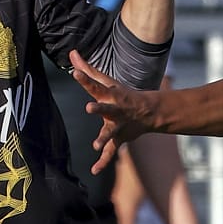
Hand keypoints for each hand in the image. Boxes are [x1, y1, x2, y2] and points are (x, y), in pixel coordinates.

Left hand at [71, 49, 156, 173]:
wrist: (150, 112)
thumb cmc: (122, 95)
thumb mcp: (106, 81)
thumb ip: (87, 69)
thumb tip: (71, 52)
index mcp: (110, 95)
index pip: (95, 85)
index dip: (85, 79)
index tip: (74, 73)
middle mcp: (114, 109)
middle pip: (105, 107)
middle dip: (98, 108)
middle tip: (88, 108)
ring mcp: (118, 125)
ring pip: (110, 132)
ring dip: (104, 138)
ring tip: (95, 145)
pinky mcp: (119, 138)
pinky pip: (111, 152)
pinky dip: (103, 161)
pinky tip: (94, 171)